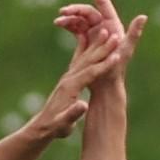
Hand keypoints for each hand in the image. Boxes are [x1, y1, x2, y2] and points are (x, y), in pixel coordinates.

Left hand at [29, 18, 126, 139]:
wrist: (41, 126)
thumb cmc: (54, 127)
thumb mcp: (64, 124)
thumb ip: (73, 114)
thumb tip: (83, 106)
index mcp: (70, 88)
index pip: (90, 73)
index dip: (105, 64)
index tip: (118, 55)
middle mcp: (68, 79)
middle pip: (88, 60)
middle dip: (102, 48)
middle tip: (114, 35)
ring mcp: (67, 78)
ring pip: (84, 58)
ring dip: (96, 46)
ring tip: (105, 32)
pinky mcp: (67, 80)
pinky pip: (79, 62)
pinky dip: (87, 52)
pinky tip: (91, 43)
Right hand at [55, 0, 145, 90]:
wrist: (106, 86)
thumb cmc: (117, 70)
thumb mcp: (126, 51)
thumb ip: (134, 33)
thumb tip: (143, 16)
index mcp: (113, 25)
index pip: (103, 3)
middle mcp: (104, 26)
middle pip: (88, 11)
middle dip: (75, 9)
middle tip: (63, 11)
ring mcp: (95, 33)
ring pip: (80, 19)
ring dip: (69, 17)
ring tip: (58, 21)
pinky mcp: (87, 41)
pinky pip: (76, 28)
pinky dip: (68, 25)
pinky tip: (59, 25)